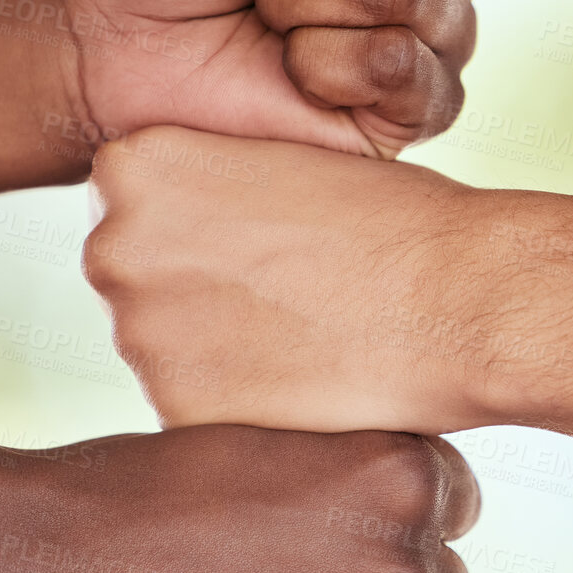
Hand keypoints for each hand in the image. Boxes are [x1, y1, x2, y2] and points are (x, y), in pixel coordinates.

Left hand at [85, 124, 509, 432]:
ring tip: (302, 334)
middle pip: (136, 277)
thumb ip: (201, 189)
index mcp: (131, 170)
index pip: (133, 204)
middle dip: (193, 288)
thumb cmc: (392, 220)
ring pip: (164, 347)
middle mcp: (113, 250)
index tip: (256, 235)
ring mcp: (140, 338)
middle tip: (282, 291)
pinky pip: (194, 410)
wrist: (459, 300)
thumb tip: (167, 234)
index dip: (199, 221)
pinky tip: (302, 379)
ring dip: (215, 348)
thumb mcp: (278, 159)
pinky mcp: (177, 412)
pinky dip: (239, 404)